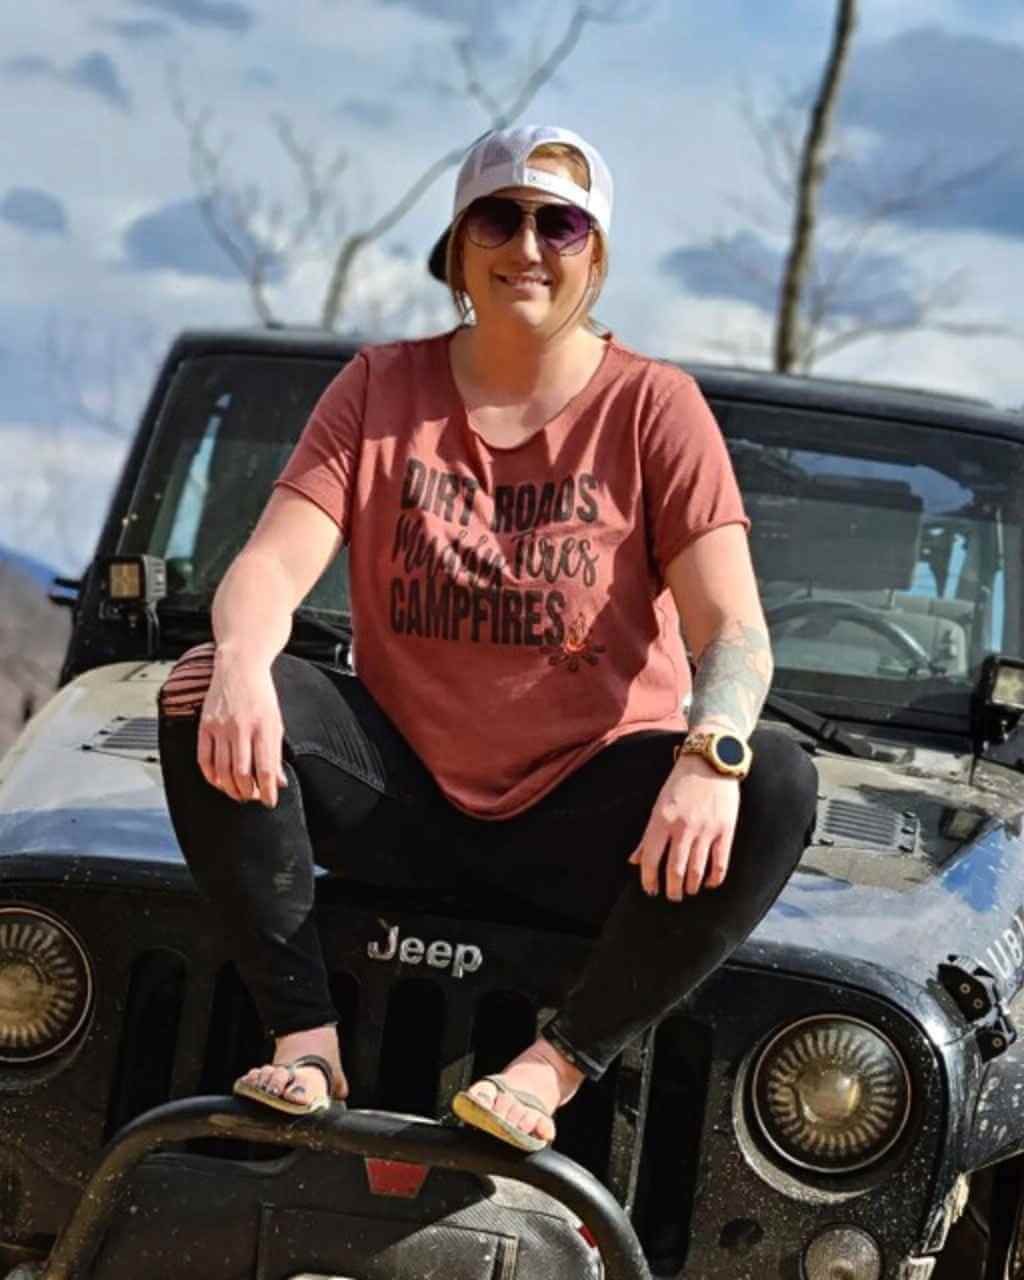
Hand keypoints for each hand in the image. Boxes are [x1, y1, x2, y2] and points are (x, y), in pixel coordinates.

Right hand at [197, 654, 288, 806]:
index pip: (265, 768)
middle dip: (248, 792)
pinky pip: (204, 758)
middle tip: (253, 798)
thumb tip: (278, 782)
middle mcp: (241, 728)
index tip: (270, 802)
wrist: (240, 667)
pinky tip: (219, 782)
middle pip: (241, 773)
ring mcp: (220, 726)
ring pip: (222, 769)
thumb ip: (275, 752)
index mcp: (264, 727)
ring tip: (238, 794)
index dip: (267, 790)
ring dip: (230, 788)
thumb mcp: (275, 722)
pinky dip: (211, 776)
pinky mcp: (205, 725)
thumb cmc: (261, 696)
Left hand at [629, 755, 739, 899]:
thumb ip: (647, 836)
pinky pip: (720, 863)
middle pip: (675, 871)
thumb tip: (634, 861)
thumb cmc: (680, 783)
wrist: (710, 761)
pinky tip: (710, 883)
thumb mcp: (658, 805)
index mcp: (662, 820)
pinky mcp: (725, 830)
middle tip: (672, 896)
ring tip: (689, 891)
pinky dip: (714, 878)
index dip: (649, 880)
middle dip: (672, 890)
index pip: (650, 859)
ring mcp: (706, 829)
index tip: (650, 890)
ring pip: (697, 872)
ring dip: (692, 887)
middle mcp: (683, 827)